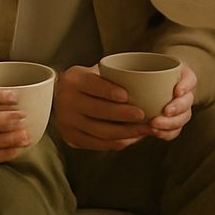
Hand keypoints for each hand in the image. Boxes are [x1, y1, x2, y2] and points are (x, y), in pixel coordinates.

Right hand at [55, 62, 197, 149]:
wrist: (63, 97)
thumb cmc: (89, 82)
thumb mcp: (95, 71)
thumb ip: (115, 73)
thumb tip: (151, 78)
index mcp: (73, 80)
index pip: (91, 85)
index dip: (109, 91)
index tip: (128, 95)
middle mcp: (66, 101)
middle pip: (97, 111)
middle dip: (123, 115)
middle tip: (144, 115)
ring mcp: (67, 122)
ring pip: (100, 131)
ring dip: (126, 132)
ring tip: (145, 129)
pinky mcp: (71, 138)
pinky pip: (98, 144)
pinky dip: (118, 142)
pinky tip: (134, 138)